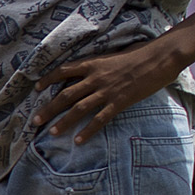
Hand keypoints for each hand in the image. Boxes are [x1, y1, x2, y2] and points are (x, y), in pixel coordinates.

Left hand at [35, 38, 185, 140]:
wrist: (160, 57)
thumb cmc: (140, 53)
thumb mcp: (114, 56)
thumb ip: (100, 65)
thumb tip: (91, 72)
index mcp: (93, 63)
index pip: (63, 70)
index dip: (48, 79)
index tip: (36, 87)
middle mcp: (96, 77)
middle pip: (66, 94)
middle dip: (49, 108)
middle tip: (34, 120)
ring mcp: (107, 90)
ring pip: (79, 108)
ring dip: (64, 121)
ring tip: (51, 132)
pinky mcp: (120, 101)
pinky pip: (100, 119)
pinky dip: (88, 130)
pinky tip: (78, 140)